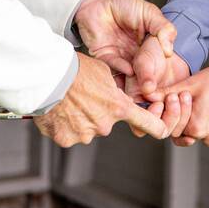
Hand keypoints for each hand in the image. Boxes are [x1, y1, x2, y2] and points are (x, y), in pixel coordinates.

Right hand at [33, 52, 169, 146]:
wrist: (46, 76)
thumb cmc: (74, 68)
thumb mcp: (104, 71)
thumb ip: (114, 87)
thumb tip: (117, 91)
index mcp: (118, 107)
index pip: (151, 125)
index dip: (158, 127)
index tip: (161, 128)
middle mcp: (104, 125)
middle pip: (105, 123)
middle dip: (96, 113)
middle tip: (81, 97)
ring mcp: (84, 135)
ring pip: (85, 129)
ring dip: (78, 119)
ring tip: (66, 101)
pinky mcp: (65, 139)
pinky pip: (67, 134)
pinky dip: (62, 125)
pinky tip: (56, 110)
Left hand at [71, 0, 176, 91]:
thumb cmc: (124, 3)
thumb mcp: (149, 13)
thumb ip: (163, 28)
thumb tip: (170, 51)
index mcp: (148, 44)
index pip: (157, 60)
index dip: (160, 69)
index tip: (165, 77)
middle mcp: (134, 53)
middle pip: (144, 70)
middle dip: (148, 79)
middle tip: (153, 86)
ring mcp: (120, 56)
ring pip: (129, 73)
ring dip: (135, 79)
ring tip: (143, 85)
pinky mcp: (104, 56)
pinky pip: (113, 66)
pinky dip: (121, 69)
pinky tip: (129, 70)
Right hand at [125, 37, 193, 141]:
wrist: (170, 50)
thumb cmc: (152, 51)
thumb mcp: (145, 59)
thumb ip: (144, 73)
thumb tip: (148, 89)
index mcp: (133, 100)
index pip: (137, 121)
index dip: (150, 116)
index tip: (159, 103)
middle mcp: (146, 108)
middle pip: (155, 128)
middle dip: (167, 117)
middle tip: (174, 98)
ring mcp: (161, 109)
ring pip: (169, 127)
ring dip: (179, 115)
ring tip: (184, 95)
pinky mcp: (175, 108)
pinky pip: (181, 120)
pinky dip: (187, 116)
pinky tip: (191, 106)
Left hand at [144, 57, 208, 146]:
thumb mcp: (193, 83)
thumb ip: (169, 93)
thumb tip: (149, 96)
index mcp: (197, 128)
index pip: (174, 128)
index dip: (175, 112)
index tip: (182, 97)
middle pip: (188, 132)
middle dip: (188, 116)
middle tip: (195, 98)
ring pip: (204, 132)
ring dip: (202, 119)